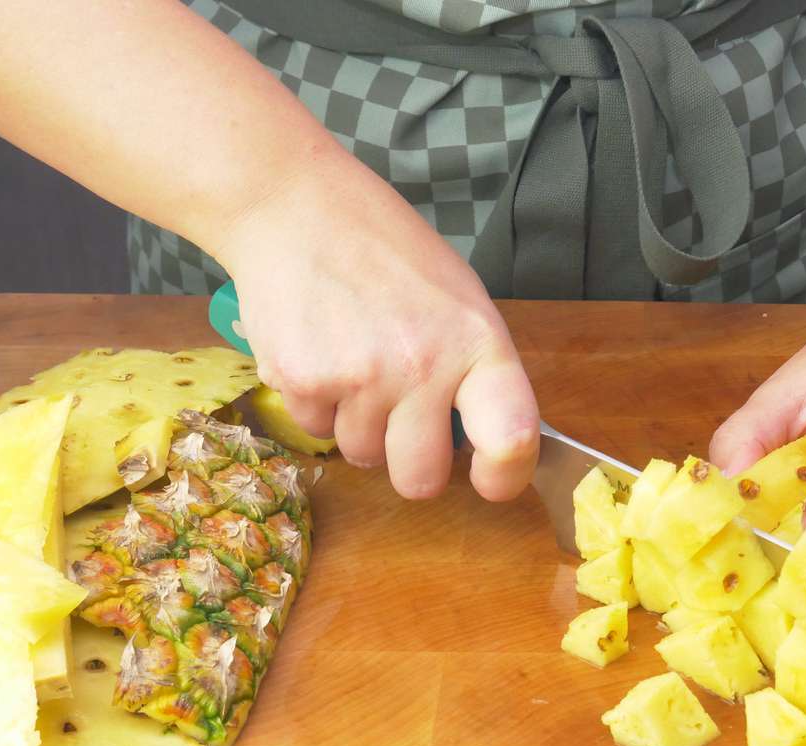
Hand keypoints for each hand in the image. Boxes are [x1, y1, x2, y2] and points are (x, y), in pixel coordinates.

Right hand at [212, 157, 539, 501]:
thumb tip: (482, 442)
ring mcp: (360, 377)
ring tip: (353, 359)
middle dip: (410, 464)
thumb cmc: (385, 252)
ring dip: (357, 425)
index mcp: (478, 344)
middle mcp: (423, 366)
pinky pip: (315, 429)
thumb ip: (474, 371)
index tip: (491, 480)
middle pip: (420, 480)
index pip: (511, 439)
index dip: (505, 476)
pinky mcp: (301, 381)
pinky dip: (316, 403)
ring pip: (362, 455)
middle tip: (403, 422)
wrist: (293, 205)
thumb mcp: (458, 300)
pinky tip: (319, 349)